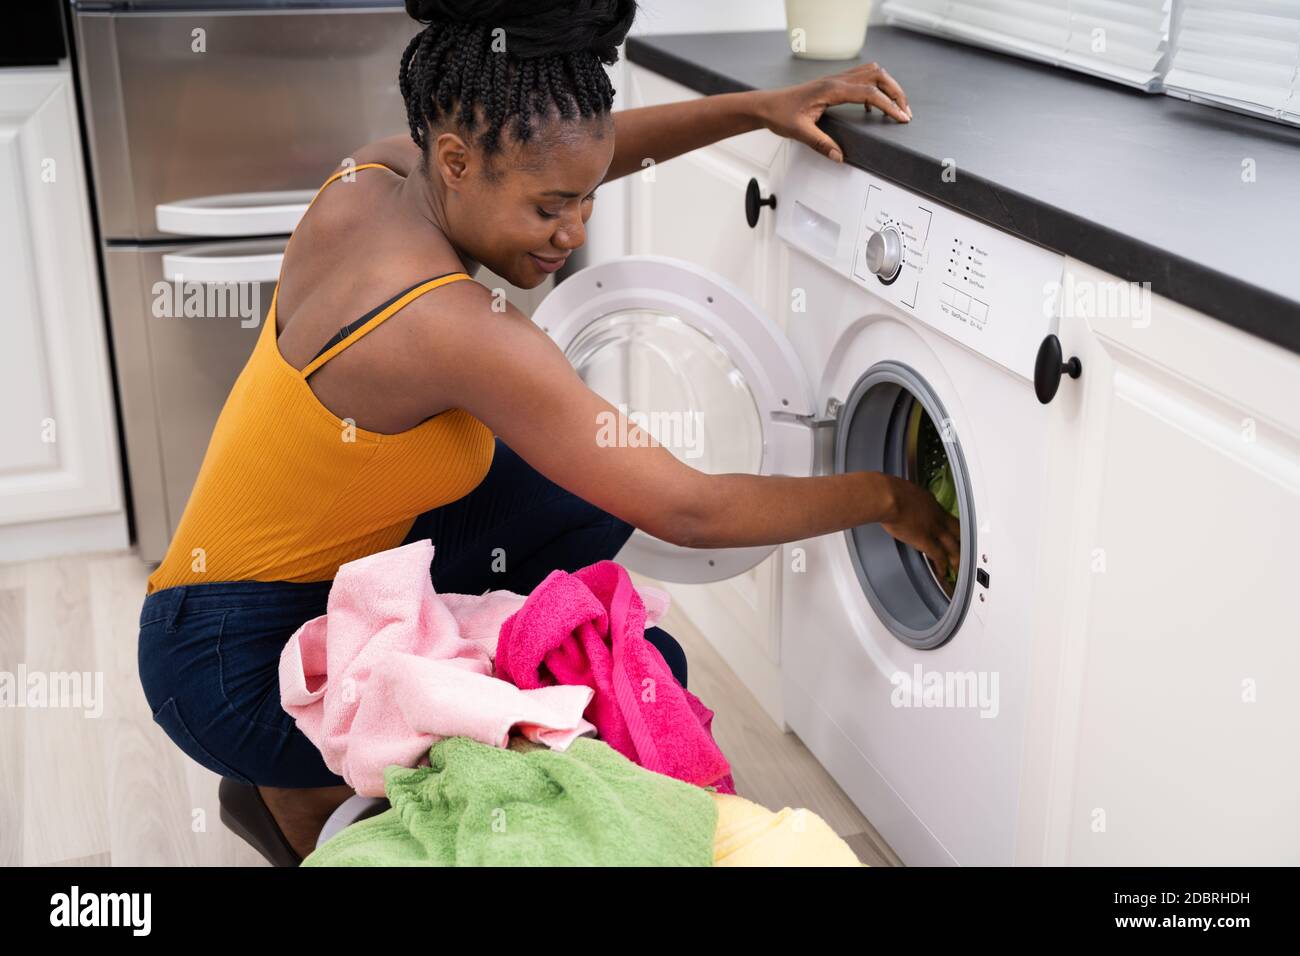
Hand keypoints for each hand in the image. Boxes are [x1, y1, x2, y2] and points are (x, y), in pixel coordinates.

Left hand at [752, 63, 911, 163]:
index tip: (901, 117)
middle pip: (877, 76)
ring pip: (871, 73)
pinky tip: (872, 108)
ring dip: (887, 87)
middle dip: (896, 92)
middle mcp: (836, 80)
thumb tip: (839, 157)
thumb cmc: (780, 114)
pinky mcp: (833, 84)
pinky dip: (874, 90)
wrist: (767, 105)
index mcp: (831, 90)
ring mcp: (835, 80)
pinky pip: (861, 79)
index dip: (889, 105)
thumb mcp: (800, 132)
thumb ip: (822, 144)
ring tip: (896, 107)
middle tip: (905, 111)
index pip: (869, 93)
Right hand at [878, 476, 960, 581]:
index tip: (953, 533)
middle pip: (958, 532)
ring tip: (957, 566)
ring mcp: (933, 529)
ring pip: (952, 546)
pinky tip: (942, 572)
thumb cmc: (891, 491)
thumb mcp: (908, 491)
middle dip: (962, 542)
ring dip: (956, 558)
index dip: (953, 527)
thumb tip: (907, 502)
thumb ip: (912, 501)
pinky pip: (938, 556)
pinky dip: (941, 566)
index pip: (947, 517)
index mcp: (932, 504)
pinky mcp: (925, 541)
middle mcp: (937, 517)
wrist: (888, 497)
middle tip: (964, 551)